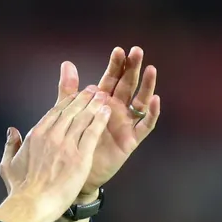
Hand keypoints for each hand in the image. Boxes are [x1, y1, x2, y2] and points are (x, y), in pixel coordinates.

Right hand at [0, 86, 111, 221]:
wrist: (32, 204)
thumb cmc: (19, 188)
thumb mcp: (8, 164)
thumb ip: (10, 144)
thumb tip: (11, 130)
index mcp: (35, 134)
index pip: (55, 112)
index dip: (67, 102)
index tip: (76, 96)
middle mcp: (51, 135)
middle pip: (70, 111)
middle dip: (83, 98)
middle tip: (93, 90)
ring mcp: (66, 145)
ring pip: (83, 118)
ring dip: (94, 105)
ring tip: (103, 96)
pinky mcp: (79, 157)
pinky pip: (92, 133)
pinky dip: (100, 120)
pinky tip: (107, 112)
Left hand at [56, 46, 160, 195]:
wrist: (74, 171)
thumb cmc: (73, 140)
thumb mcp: (69, 112)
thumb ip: (69, 89)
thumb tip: (67, 63)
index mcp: (102, 100)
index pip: (111, 78)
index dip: (116, 65)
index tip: (119, 50)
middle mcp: (117, 108)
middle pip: (128, 84)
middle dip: (132, 68)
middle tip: (137, 51)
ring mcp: (126, 123)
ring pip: (140, 100)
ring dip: (146, 85)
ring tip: (150, 69)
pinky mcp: (131, 139)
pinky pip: (145, 125)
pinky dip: (151, 113)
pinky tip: (154, 100)